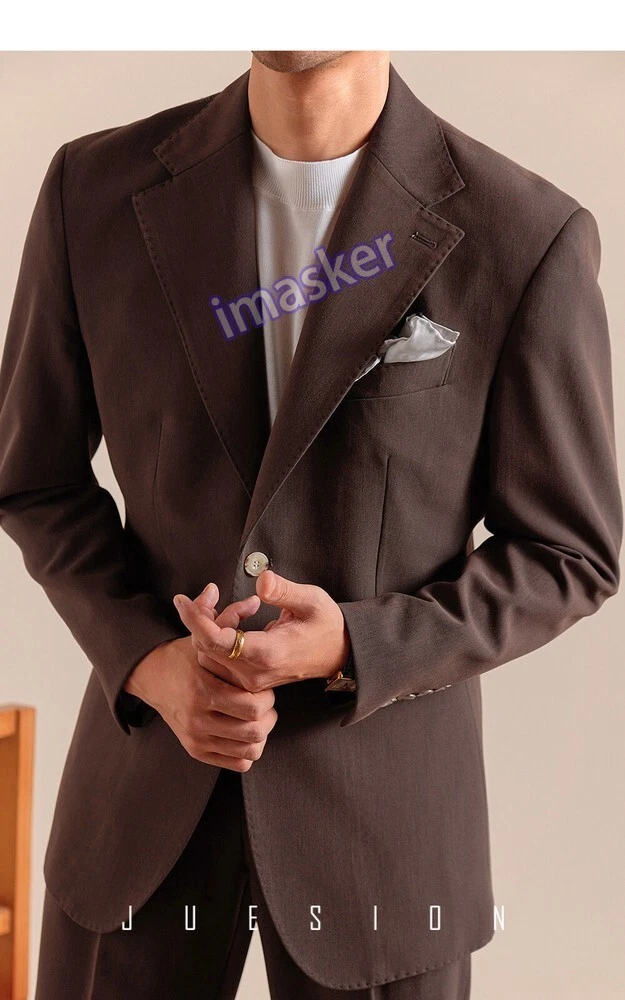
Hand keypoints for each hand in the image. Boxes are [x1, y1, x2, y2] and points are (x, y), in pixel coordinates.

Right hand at [124, 586, 276, 770]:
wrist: (151, 677)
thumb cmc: (185, 656)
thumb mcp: (202, 636)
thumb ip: (227, 617)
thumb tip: (253, 600)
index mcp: (202, 688)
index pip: (252, 705)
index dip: (267, 697)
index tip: (263, 687)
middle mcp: (197, 716)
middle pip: (254, 729)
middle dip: (267, 715)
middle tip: (264, 703)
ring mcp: (196, 737)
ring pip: (250, 748)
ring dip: (261, 733)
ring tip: (256, 717)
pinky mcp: (196, 750)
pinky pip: (239, 762)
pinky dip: (249, 750)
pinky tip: (244, 731)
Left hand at [173, 570, 350, 692]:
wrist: (339, 654)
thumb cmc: (326, 625)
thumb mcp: (312, 600)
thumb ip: (284, 591)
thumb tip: (261, 581)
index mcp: (267, 654)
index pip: (216, 642)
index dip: (194, 619)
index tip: (181, 599)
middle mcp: (253, 673)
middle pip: (206, 646)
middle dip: (203, 615)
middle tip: (215, 591)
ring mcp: (249, 680)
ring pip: (210, 653)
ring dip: (215, 624)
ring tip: (245, 606)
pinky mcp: (247, 680)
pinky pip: (219, 658)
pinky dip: (221, 634)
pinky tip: (241, 618)